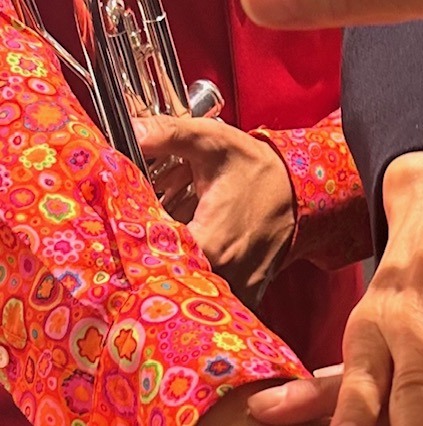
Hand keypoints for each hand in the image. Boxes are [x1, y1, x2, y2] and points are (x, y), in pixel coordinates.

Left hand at [135, 114, 295, 307]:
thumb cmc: (257, 168)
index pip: (154, 258)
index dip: (131, 245)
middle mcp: (224, 273)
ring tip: (162, 250)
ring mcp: (238, 289)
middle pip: (168, 279)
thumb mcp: (213, 142)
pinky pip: (212, 297)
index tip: (119, 231)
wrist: (300, 192)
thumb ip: (169, 134)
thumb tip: (131, 128)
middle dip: (148, 261)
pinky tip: (189, 261)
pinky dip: (197, 282)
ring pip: (190, 290)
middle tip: (135, 241)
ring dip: (172, 272)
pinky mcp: (246, 293)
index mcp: (210, 242)